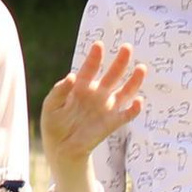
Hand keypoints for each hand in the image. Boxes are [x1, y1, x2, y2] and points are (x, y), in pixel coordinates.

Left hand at [42, 42, 144, 189]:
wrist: (61, 147)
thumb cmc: (54, 123)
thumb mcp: (50, 105)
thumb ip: (59, 91)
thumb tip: (71, 76)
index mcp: (80, 87)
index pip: (89, 69)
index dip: (94, 58)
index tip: (99, 44)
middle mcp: (96, 94)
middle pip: (111, 75)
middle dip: (119, 62)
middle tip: (127, 47)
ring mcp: (106, 107)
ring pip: (123, 91)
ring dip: (133, 81)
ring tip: (141, 68)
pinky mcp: (112, 122)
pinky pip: (126, 114)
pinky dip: (133, 109)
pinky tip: (138, 101)